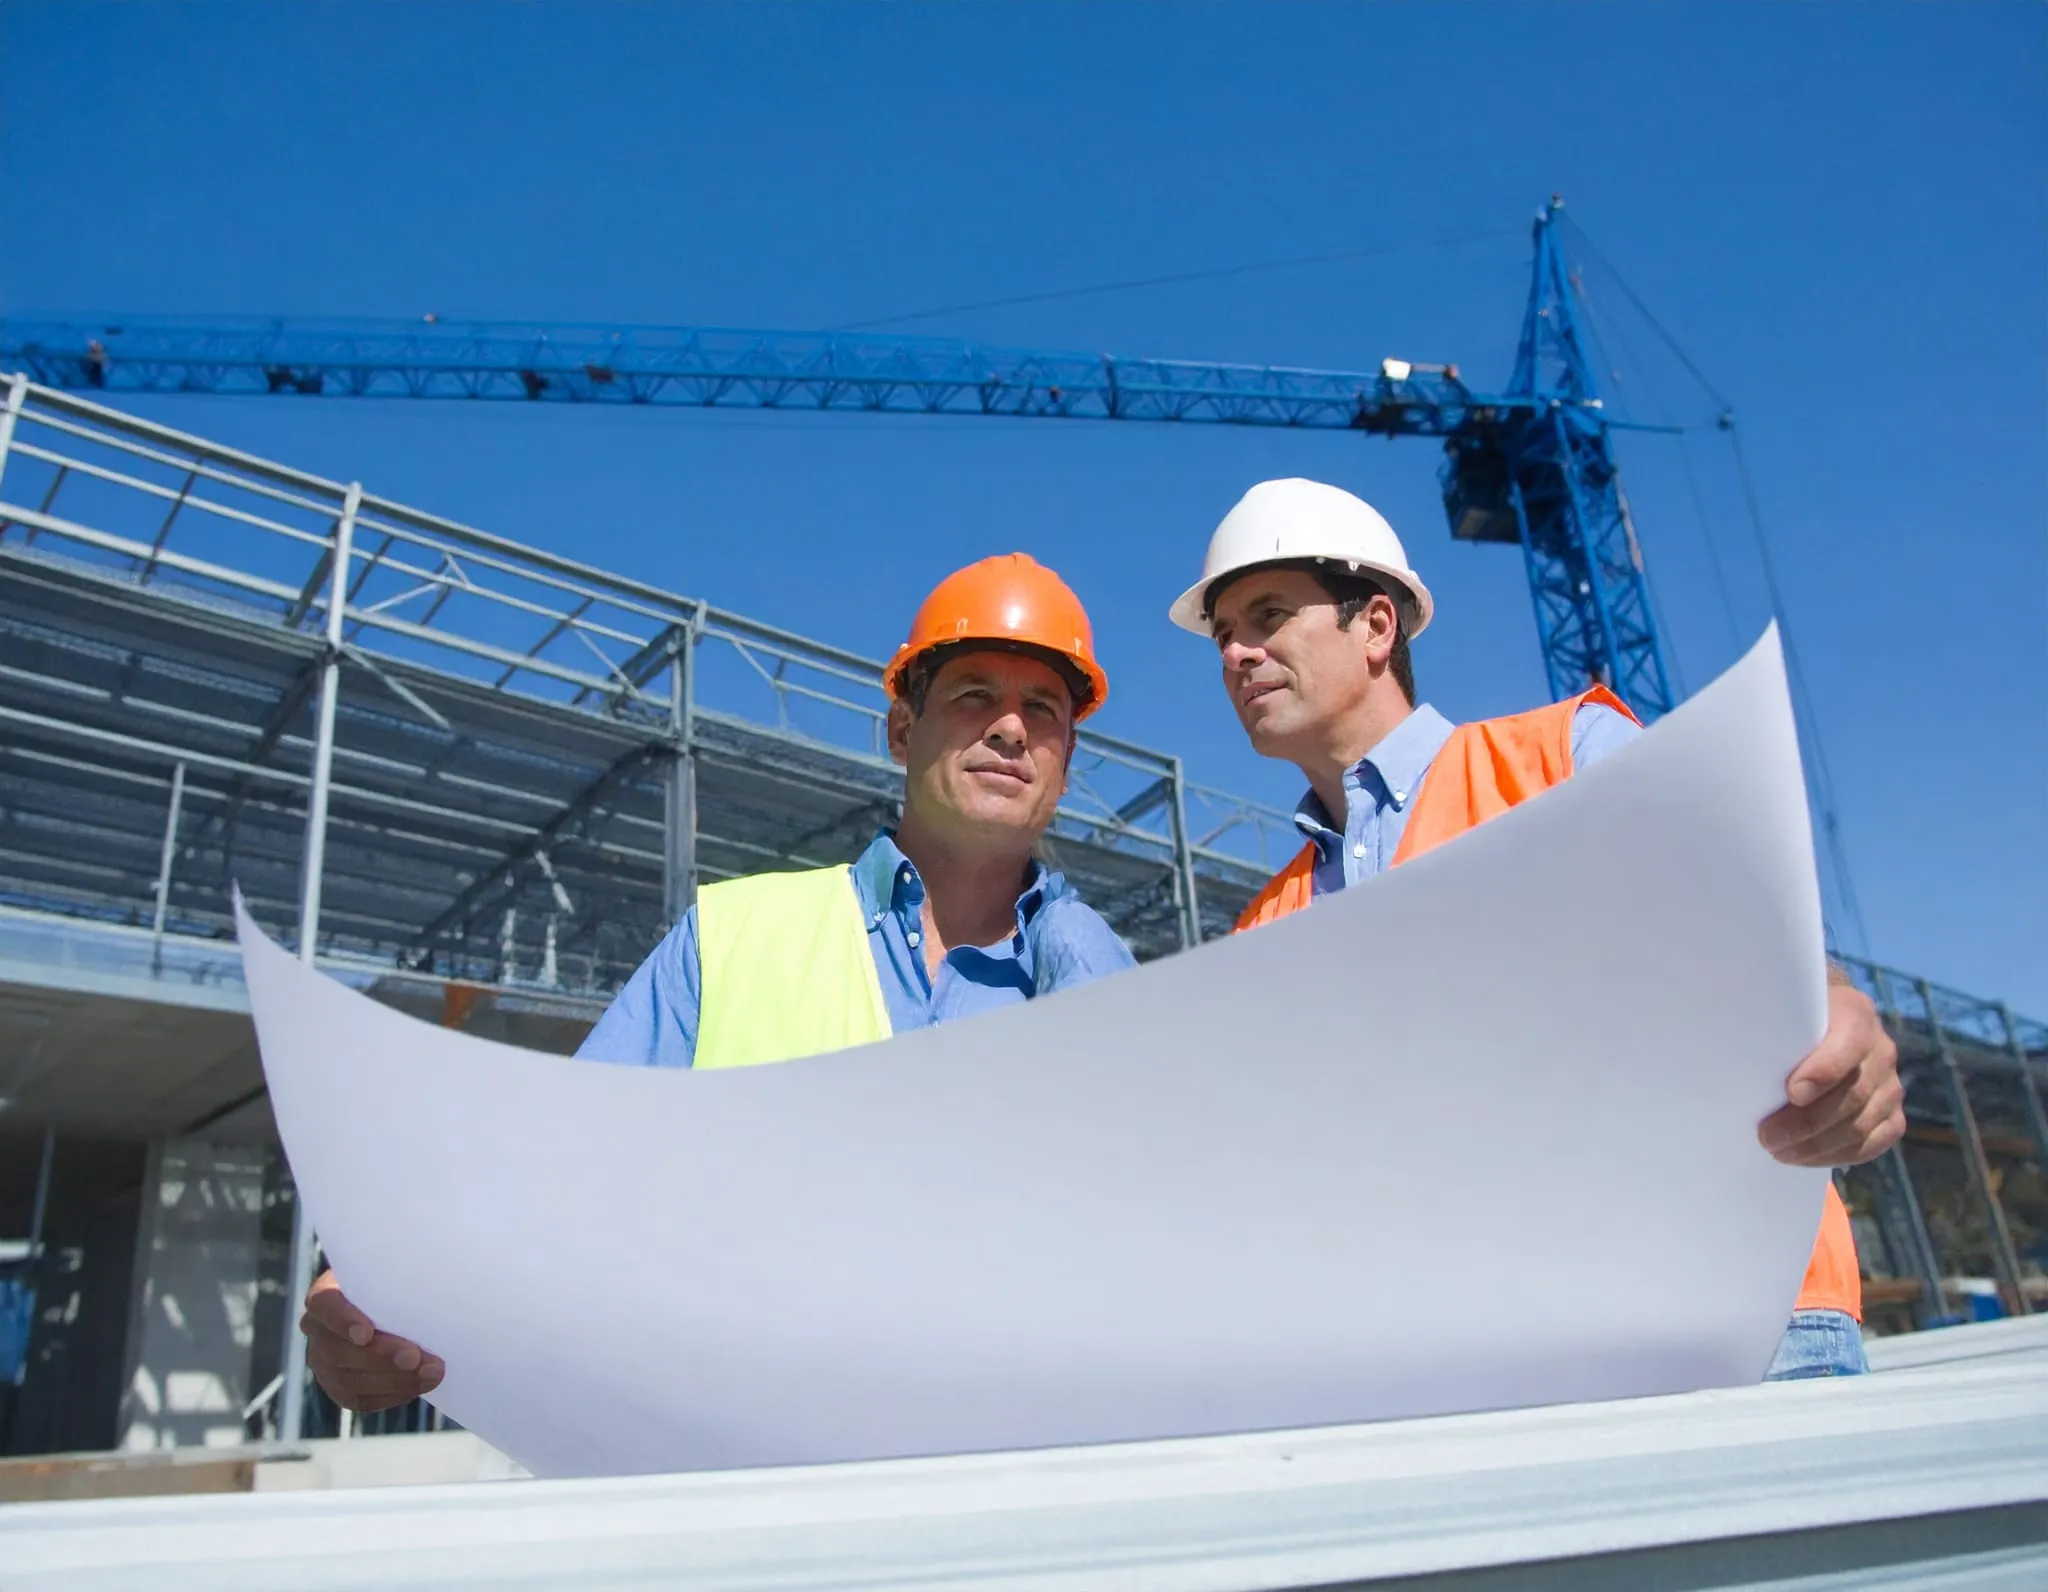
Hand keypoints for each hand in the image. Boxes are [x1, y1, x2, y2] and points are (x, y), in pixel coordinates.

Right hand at [301, 1269, 444, 1413]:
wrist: (398, 1303)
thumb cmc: (400, 1277)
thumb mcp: (399, 1267)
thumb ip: (406, 1271)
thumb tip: (438, 1275)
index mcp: (326, 1292)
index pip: (324, 1304)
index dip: (343, 1320)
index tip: (368, 1333)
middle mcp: (318, 1328)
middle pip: (338, 1350)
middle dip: (380, 1357)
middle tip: (415, 1358)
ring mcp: (324, 1360)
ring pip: (348, 1380)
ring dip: (393, 1380)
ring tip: (430, 1373)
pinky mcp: (339, 1385)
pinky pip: (359, 1399)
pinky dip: (390, 1394)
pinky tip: (416, 1386)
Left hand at [1757, 980, 1904, 1167]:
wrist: (1817, 1021)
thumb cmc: (1786, 1014)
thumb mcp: (1779, 1004)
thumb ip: (1765, 1015)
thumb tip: (1719, 1030)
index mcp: (1854, 1013)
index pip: (1848, 1044)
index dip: (1824, 1071)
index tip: (1791, 1093)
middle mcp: (1880, 1048)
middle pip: (1853, 1094)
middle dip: (1808, 1122)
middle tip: (1767, 1137)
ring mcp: (1890, 1083)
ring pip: (1863, 1123)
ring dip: (1818, 1145)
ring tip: (1779, 1151)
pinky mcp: (1890, 1112)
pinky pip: (1875, 1142)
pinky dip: (1840, 1154)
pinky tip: (1807, 1157)